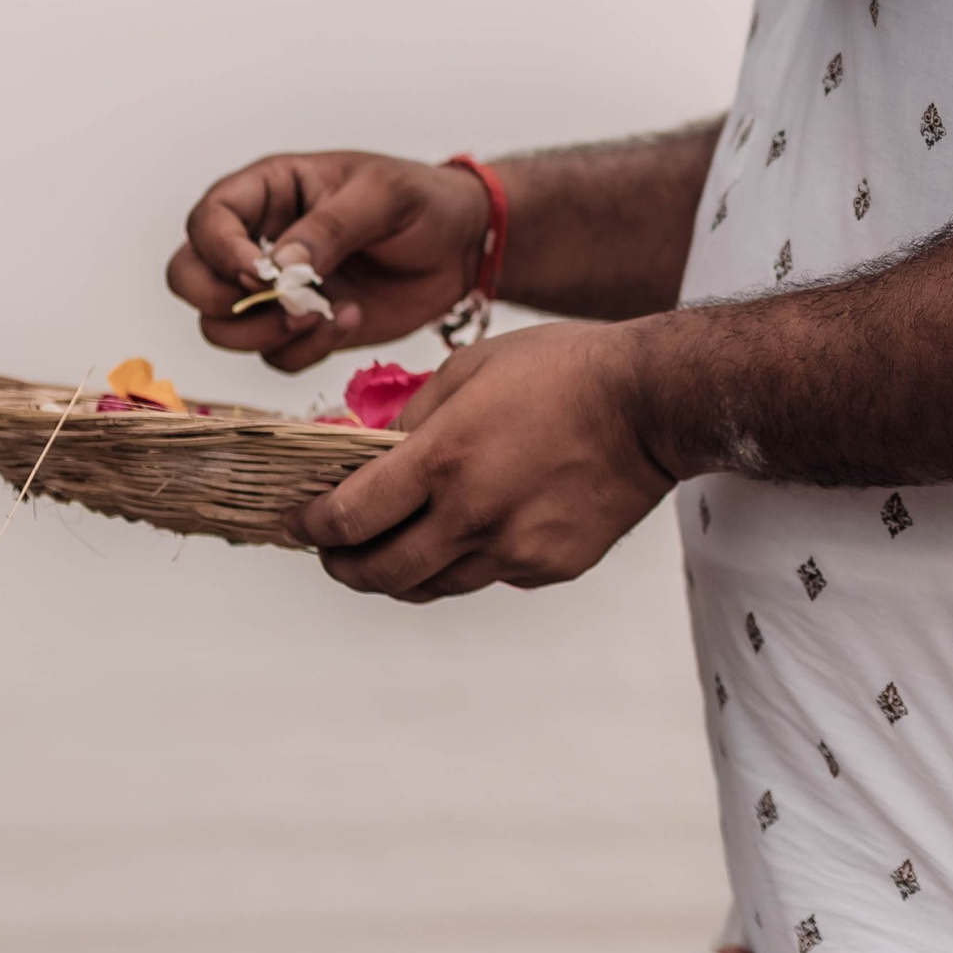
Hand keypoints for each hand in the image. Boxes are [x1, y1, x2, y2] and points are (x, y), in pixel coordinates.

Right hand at [167, 149, 490, 373]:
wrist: (465, 247)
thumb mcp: (384, 196)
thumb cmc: (424, 202)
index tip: (260, 274)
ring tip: (323, 313)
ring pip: (221, 328)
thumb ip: (330, 227)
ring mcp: (275, 290)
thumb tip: (278, 268)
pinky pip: (273, 357)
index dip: (219, 252)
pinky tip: (350, 319)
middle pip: (188, 279)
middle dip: (220, 301)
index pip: (206, 221)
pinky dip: (305, 349)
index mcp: (269, 192)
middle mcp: (259, 241)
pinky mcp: (301, 328)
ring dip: (264, 332)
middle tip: (282, 303)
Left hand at [295, 321, 675, 599]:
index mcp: (445, 459)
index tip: (299, 521)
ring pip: (431, 584)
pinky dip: (467, 558)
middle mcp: (473, 515)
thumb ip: (412, 416)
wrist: (653, 404)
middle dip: (342, 565)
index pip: (350, 519)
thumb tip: (366, 451)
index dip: (311, 527)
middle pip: (380, 572)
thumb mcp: (472, 368)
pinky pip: (487, 576)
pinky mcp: (548, 567)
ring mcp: (513, 549)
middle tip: (332, 551)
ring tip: (396, 543)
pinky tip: (478, 524)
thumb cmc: (563, 370)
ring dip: (401, 569)